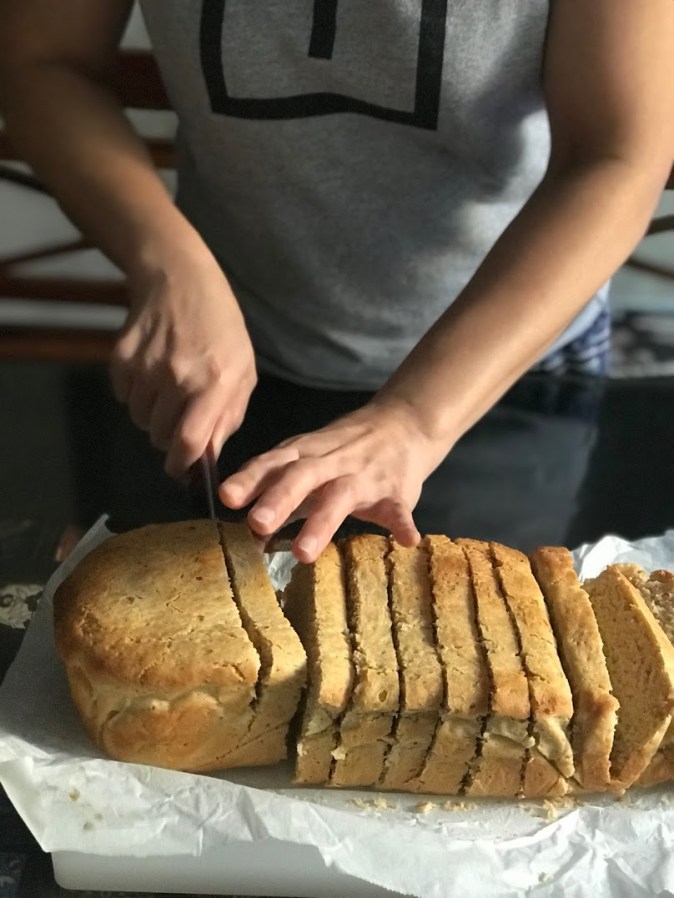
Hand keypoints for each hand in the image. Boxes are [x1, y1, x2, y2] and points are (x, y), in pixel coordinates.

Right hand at [110, 252, 256, 477]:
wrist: (180, 280)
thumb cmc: (221, 329)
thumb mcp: (242, 371)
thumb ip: (228, 416)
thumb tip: (209, 455)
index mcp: (215, 383)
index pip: (190, 441)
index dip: (181, 465)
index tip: (180, 469)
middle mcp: (178, 377)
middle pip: (160, 435)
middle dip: (168, 438)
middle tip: (179, 419)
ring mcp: (147, 367)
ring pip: (139, 419)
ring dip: (151, 416)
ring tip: (168, 390)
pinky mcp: (121, 358)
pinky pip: (123, 397)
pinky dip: (135, 394)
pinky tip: (151, 371)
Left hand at [219, 399, 447, 562]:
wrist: (403, 424)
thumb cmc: (343, 452)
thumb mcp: (307, 464)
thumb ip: (280, 495)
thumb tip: (248, 535)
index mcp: (304, 453)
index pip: (273, 462)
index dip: (250, 478)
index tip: (227, 496)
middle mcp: (330, 461)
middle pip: (301, 475)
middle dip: (278, 498)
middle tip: (256, 524)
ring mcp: (364, 475)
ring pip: (340, 496)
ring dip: (321, 523)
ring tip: (303, 553)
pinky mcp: (395, 491)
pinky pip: (397, 508)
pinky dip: (402, 523)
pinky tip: (406, 540)